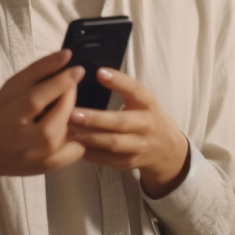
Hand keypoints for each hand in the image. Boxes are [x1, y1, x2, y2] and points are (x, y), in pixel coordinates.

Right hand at [0, 50, 86, 206]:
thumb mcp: (11, 88)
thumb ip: (39, 70)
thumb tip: (67, 55)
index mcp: (7, 115)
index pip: (37, 98)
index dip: (60, 83)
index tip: (78, 69)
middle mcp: (20, 140)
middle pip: (54, 121)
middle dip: (69, 100)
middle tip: (72, 86)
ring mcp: (33, 158)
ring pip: (64, 137)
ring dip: (72, 118)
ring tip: (66, 107)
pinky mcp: (42, 169)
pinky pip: (71, 154)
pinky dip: (77, 140)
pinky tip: (71, 128)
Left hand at [68, 68, 189, 198]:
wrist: (167, 148)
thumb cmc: (146, 115)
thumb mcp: (141, 100)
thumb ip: (122, 89)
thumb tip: (93, 73)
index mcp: (148, 103)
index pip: (135, 90)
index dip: (119, 81)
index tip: (98, 73)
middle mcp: (146, 124)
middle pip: (120, 122)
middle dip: (95, 119)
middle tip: (71, 113)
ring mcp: (139, 146)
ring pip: (112, 143)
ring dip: (88, 137)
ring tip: (68, 130)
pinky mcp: (130, 162)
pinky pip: (107, 158)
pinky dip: (89, 152)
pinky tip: (73, 145)